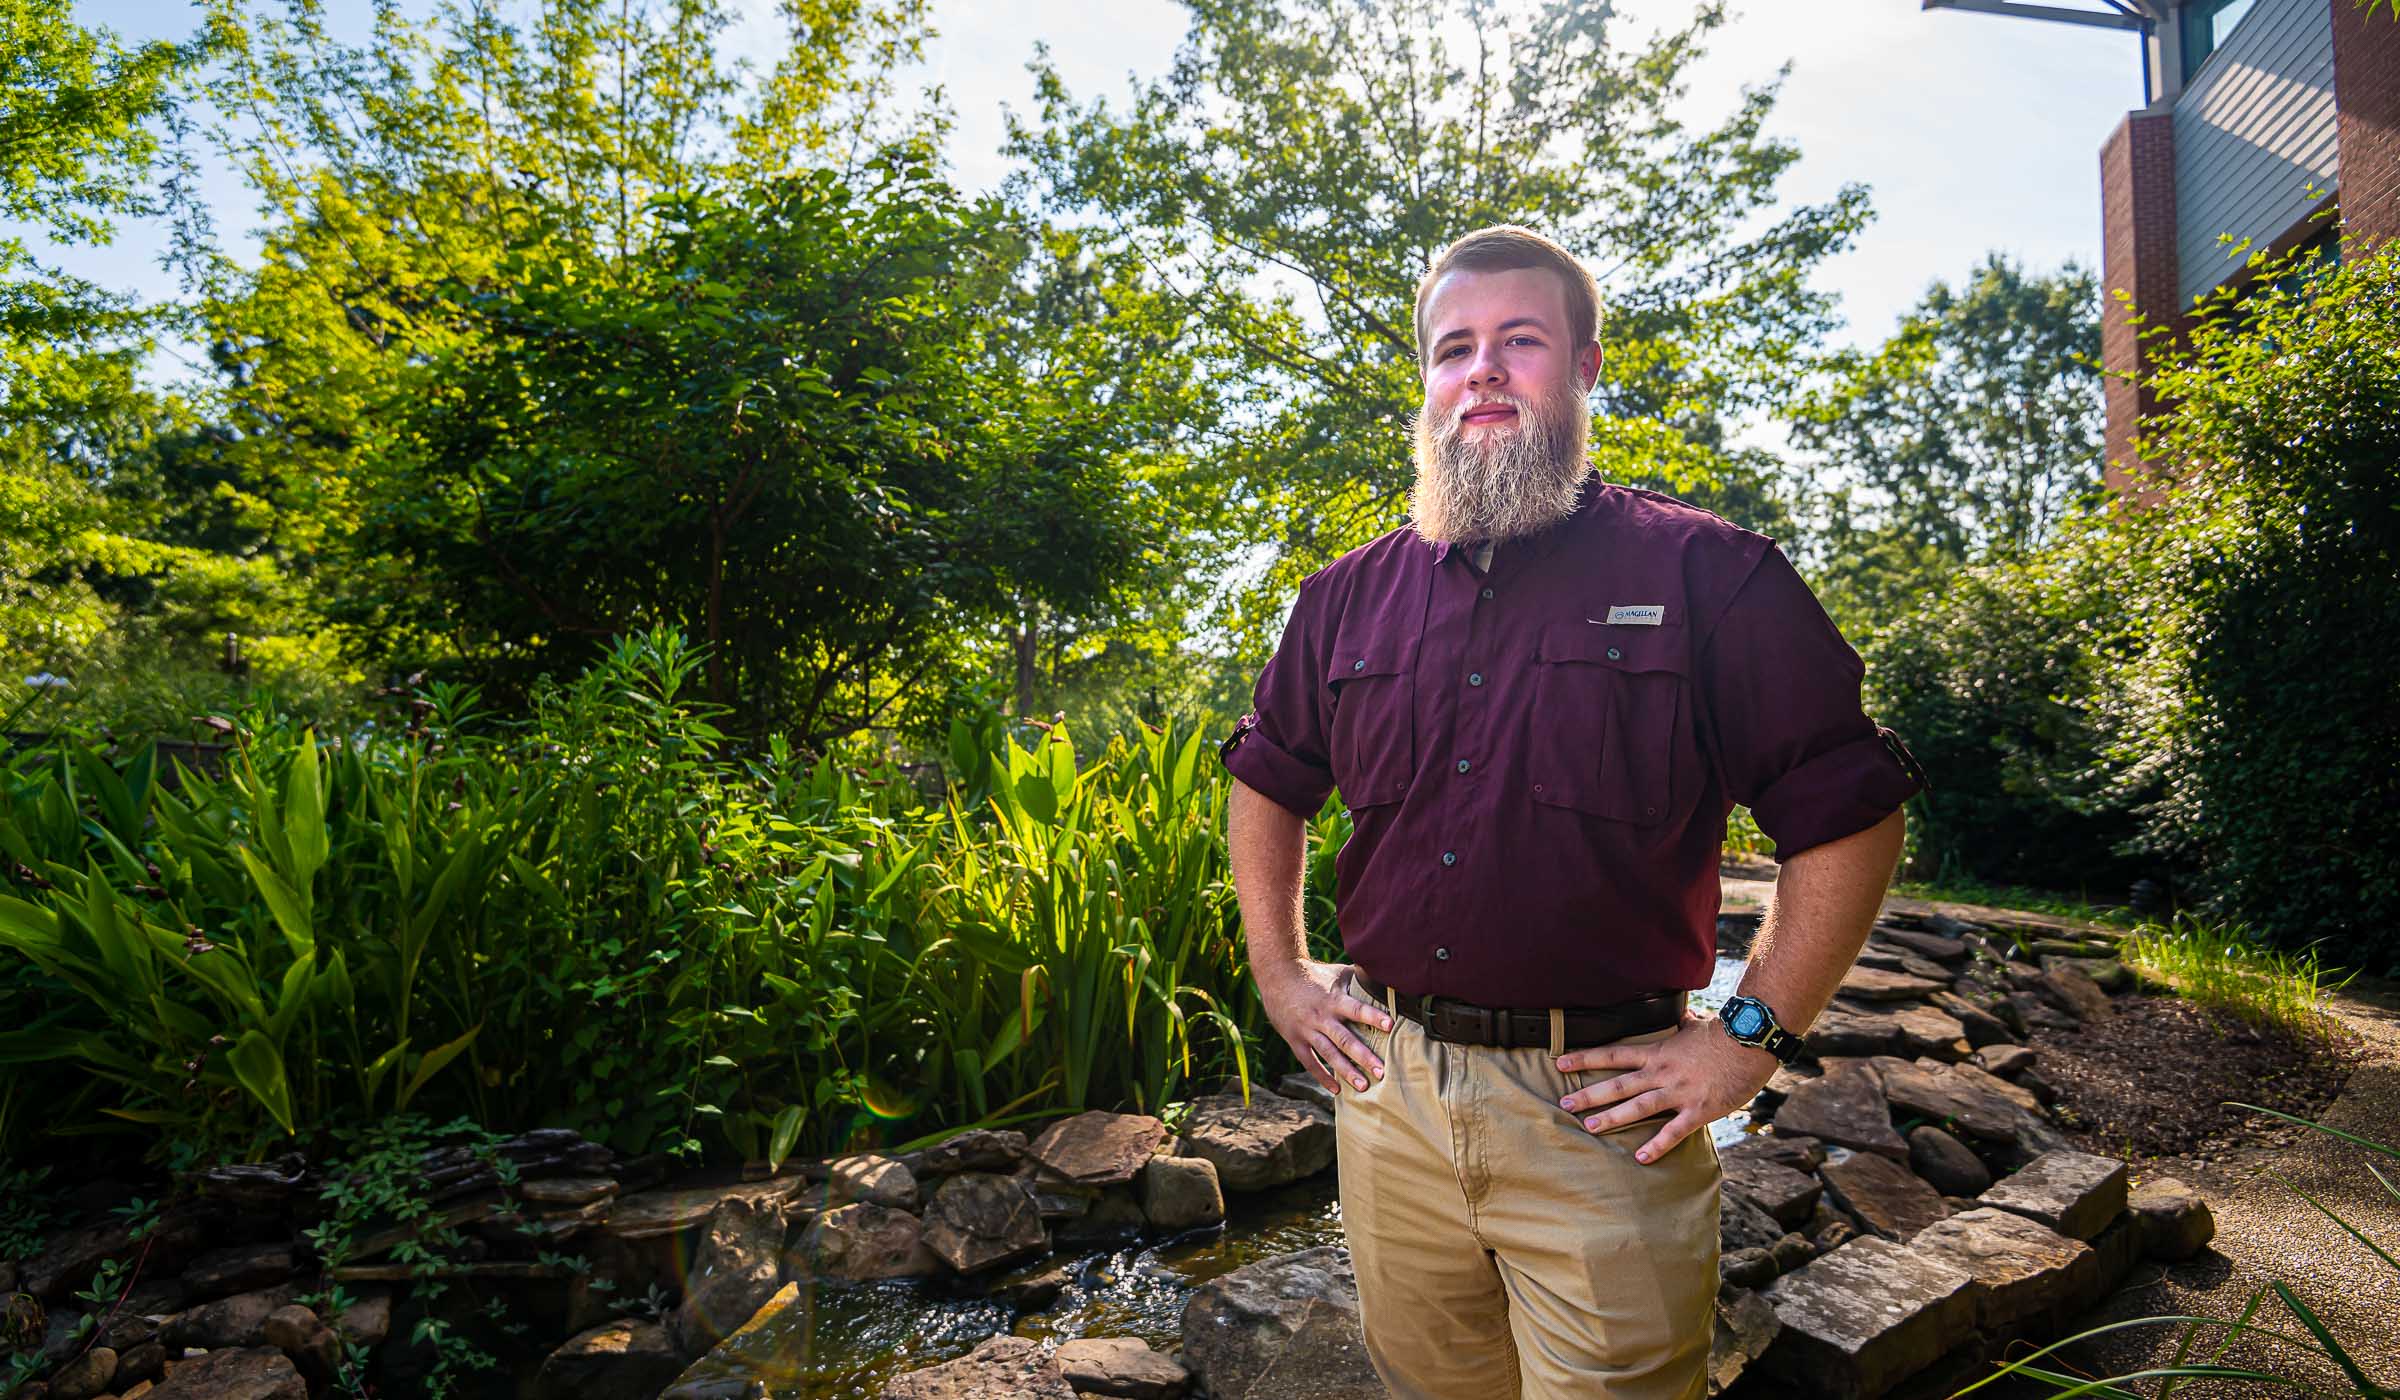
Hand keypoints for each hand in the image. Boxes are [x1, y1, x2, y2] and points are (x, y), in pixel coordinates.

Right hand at [1257, 959, 1394, 1096]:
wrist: (1277, 977)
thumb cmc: (1314, 975)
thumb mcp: (1337, 973)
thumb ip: (1359, 980)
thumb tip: (1386, 978)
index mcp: (1334, 999)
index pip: (1356, 1009)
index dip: (1372, 1016)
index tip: (1390, 1025)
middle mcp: (1321, 1017)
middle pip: (1344, 1039)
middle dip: (1363, 1056)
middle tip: (1381, 1071)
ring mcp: (1307, 1030)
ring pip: (1328, 1054)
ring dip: (1346, 1071)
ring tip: (1363, 1087)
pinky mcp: (1295, 1040)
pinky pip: (1309, 1062)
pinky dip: (1322, 1076)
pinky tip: (1337, 1090)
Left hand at [1556, 1009, 1778, 1163]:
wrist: (1750, 1042)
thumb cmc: (1724, 1034)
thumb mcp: (1696, 1026)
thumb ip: (1683, 1025)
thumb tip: (1682, 1017)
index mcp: (1658, 1053)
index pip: (1613, 1055)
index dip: (1585, 1058)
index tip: (1560, 1063)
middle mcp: (1662, 1073)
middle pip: (1618, 1084)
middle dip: (1589, 1094)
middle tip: (1564, 1105)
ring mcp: (1679, 1092)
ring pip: (1638, 1107)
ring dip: (1613, 1118)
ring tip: (1590, 1127)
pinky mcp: (1698, 1110)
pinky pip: (1674, 1131)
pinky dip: (1657, 1145)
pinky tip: (1641, 1157)